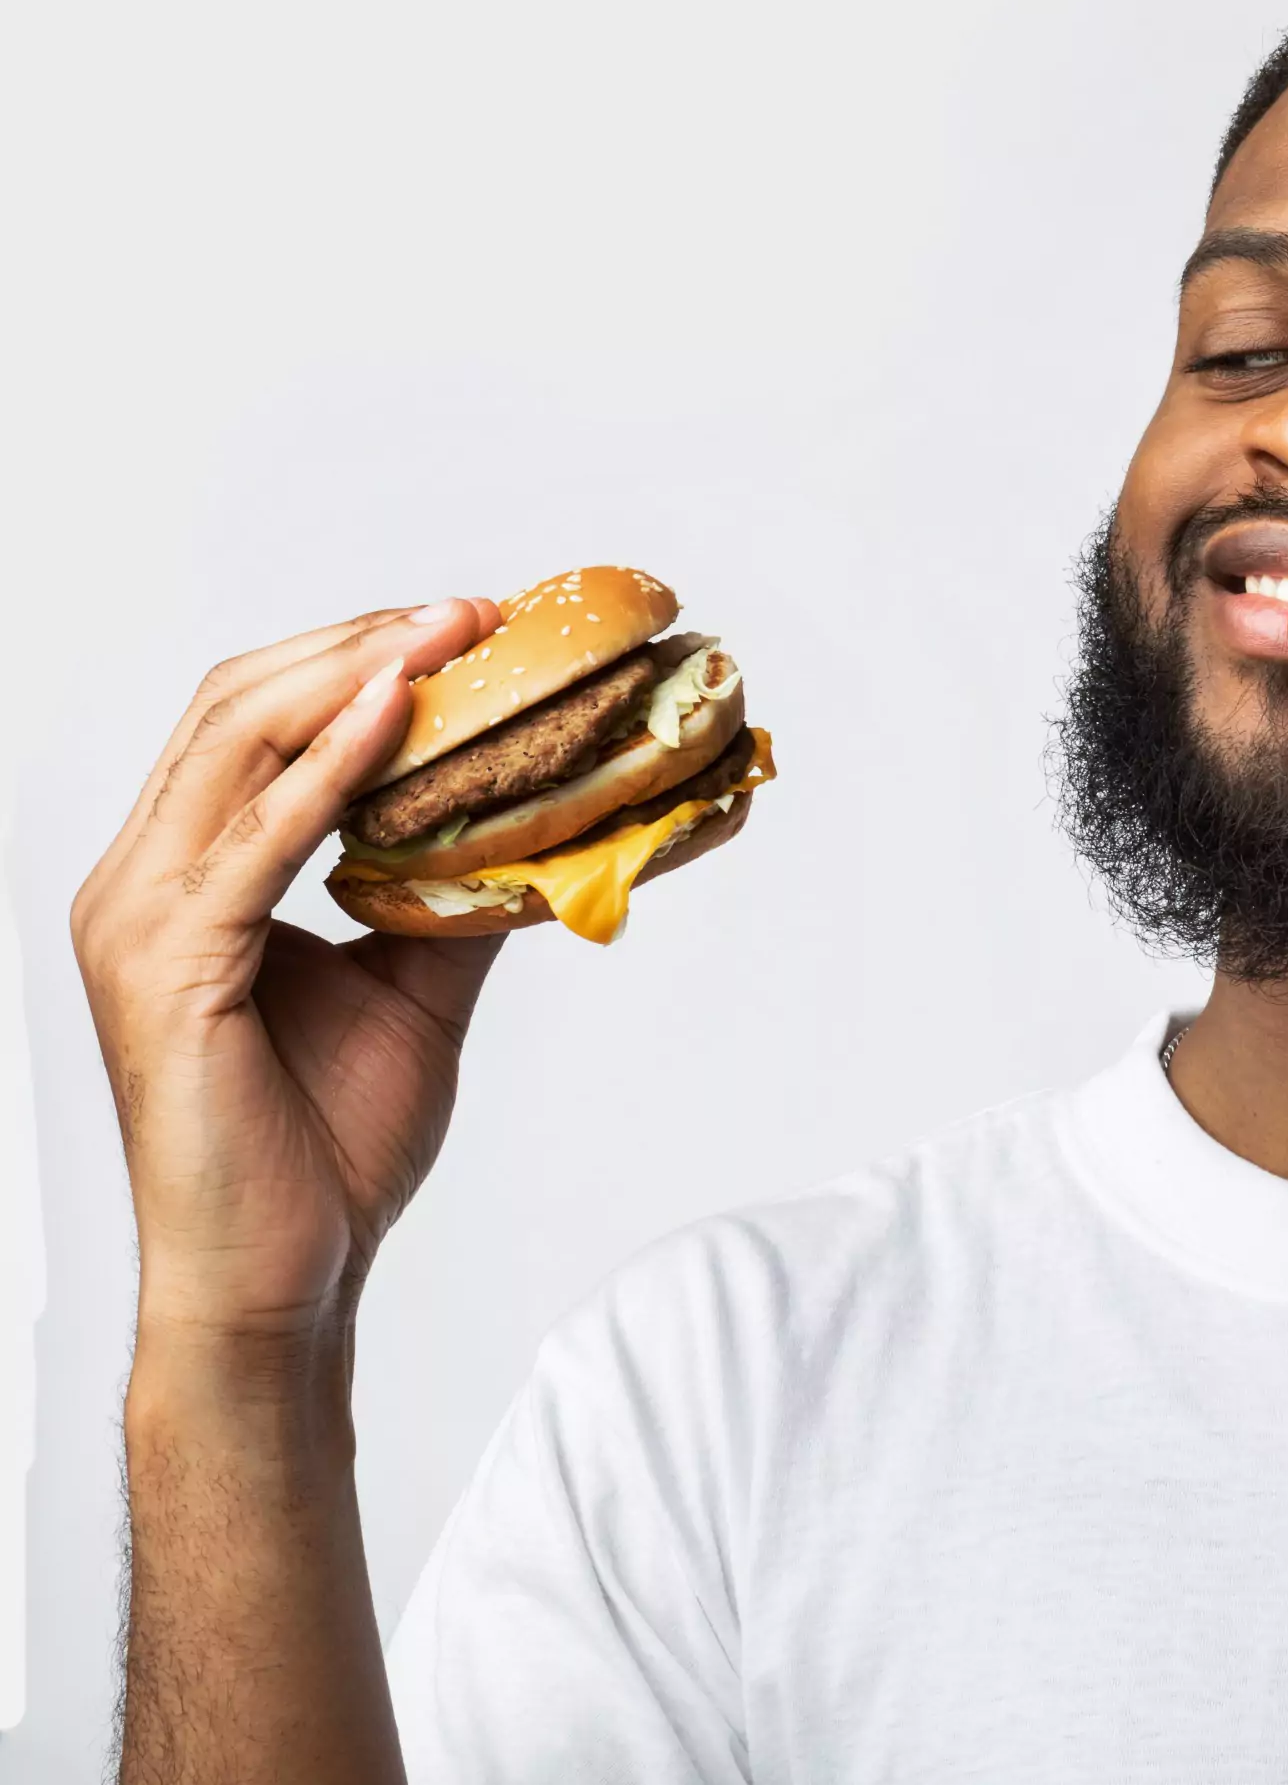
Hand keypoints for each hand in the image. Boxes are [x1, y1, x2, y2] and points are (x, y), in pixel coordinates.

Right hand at [73, 596, 504, 1344]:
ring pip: (235, 745)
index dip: (359, 657)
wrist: (286, 1276)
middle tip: (480, 610)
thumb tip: (548, 820)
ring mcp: (140, 920)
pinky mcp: (168, 969)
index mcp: (186, 876)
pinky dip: (328, 771)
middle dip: (361, 643)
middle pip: (239, 706)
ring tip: (453, 633)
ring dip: (352, 676)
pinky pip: (250, 843)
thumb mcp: (420, 986)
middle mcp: (142, 880)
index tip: (474, 623)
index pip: (259, 721)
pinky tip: (399, 717)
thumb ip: (456, 893)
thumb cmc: (328, 1148)